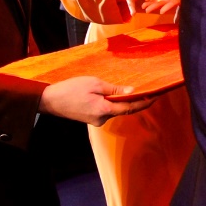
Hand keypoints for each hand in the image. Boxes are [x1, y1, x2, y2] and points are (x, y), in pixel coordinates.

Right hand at [39, 76, 157, 125]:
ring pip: (114, 110)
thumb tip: (132, 91)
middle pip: (123, 109)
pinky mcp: (91, 119)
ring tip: (120, 88)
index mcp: (104, 110)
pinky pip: (106, 110)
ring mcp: (96, 120)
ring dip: (119, 100)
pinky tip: (106, 94)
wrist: (49, 100)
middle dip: (132, 100)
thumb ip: (114, 89)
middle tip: (144, 89)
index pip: (130, 107)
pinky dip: (110, 103)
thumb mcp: (95, 84)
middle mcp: (102, 119)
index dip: (144, 102)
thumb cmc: (71, 89)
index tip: (156, 96)